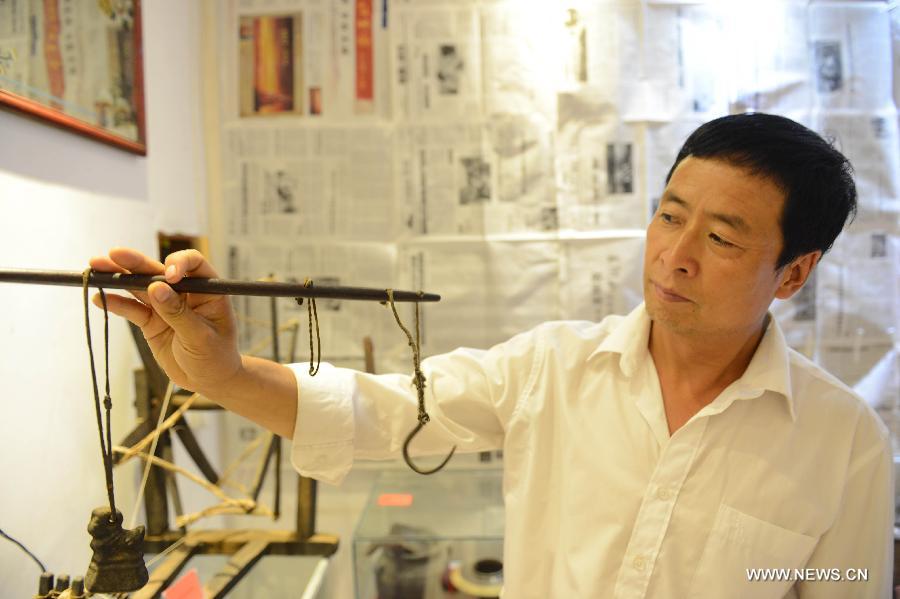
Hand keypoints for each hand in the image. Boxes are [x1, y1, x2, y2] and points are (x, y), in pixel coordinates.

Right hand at [89, 247, 242, 395]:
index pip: (193, 264)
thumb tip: (156, 288)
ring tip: (96, 267)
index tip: (169, 275)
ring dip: (118, 277)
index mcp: (207, 290)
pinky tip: (98, 298)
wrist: (208, 380)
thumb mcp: (201, 337)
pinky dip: (116, 303)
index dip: (179, 262)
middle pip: (158, 271)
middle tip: (114, 254)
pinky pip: (132, 309)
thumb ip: (178, 313)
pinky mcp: (151, 321)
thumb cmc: (215, 356)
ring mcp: (165, 306)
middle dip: (136, 262)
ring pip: (140, 287)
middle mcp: (185, 292)